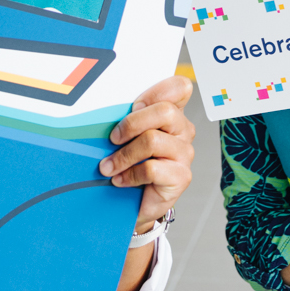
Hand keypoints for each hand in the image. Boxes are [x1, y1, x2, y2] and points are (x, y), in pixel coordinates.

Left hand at [100, 75, 194, 232]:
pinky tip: (119, 180)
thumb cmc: (128, 164)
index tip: (133, 106)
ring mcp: (184, 153)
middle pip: (165, 111)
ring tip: (108, 167)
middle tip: (112, 138)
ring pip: (153, 141)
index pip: (180, 87)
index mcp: (172, 113)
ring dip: (123, 155)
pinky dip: (129, 175)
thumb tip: (105, 112)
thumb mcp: (126, 136)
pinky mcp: (181, 177)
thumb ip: (126, 118)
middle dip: (131, 123)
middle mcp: (183, 130)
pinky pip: (151, 169)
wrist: (133, 203)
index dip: (155, 92)